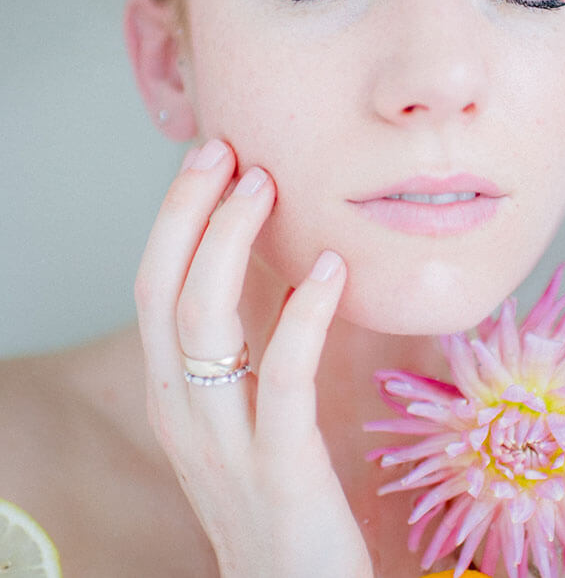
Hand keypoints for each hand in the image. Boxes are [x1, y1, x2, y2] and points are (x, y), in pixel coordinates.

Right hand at [134, 139, 372, 577]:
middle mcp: (182, 412)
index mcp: (175, 394)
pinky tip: (331, 268)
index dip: (175, 218)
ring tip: (265, 185)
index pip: (154, 288)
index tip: (209, 159)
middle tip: (225, 150)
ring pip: (202, 322)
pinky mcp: (280, 469)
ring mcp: (222, 444)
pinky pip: (283, 375)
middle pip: (162, 291)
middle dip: (187, 211)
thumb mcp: (247, 414)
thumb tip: (282, 266)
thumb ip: (251, 350)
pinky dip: (303, 312)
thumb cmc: (280, 493)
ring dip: (229, 241)